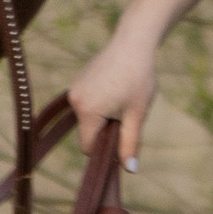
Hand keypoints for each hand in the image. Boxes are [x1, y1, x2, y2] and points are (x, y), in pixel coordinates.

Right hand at [65, 26, 163, 173]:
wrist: (133, 43)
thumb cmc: (138, 79)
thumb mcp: (137, 114)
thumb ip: (130, 144)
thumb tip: (130, 170)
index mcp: (88, 111)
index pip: (88, 147)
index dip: (106, 148)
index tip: (123, 137)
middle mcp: (75, 100)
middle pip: (87, 132)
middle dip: (106, 130)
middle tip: (127, 113)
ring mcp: (74, 89)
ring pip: (87, 118)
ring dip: (103, 117)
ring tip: (122, 98)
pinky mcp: (77, 81)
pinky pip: (86, 104)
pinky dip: (99, 104)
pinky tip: (115, 89)